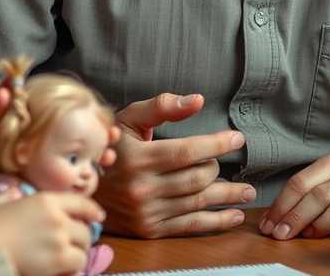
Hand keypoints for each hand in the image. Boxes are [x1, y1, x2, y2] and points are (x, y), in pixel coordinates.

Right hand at [0, 191, 104, 275]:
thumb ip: (6, 196)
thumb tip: (11, 192)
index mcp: (45, 200)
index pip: (79, 202)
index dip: (92, 210)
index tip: (99, 216)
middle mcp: (58, 217)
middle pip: (84, 229)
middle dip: (82, 239)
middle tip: (77, 246)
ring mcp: (60, 238)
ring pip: (83, 248)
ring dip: (78, 255)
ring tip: (70, 261)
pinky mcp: (59, 260)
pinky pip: (77, 265)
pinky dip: (73, 270)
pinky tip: (64, 272)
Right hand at [95, 92, 255, 237]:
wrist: (81, 184)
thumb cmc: (113, 146)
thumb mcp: (130, 118)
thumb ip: (163, 106)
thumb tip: (197, 100)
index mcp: (138, 158)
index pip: (187, 151)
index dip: (216, 144)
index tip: (237, 138)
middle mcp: (142, 187)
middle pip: (196, 178)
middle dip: (217, 168)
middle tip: (226, 162)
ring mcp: (146, 212)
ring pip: (198, 202)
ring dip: (228, 196)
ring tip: (247, 191)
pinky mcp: (150, 229)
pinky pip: (190, 226)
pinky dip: (216, 221)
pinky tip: (233, 215)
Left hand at [259, 155, 329, 239]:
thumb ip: (308, 191)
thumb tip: (276, 215)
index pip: (298, 182)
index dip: (280, 204)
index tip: (267, 221)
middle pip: (310, 192)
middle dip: (288, 214)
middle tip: (274, 232)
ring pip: (324, 202)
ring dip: (302, 220)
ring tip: (287, 234)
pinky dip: (323, 225)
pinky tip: (311, 233)